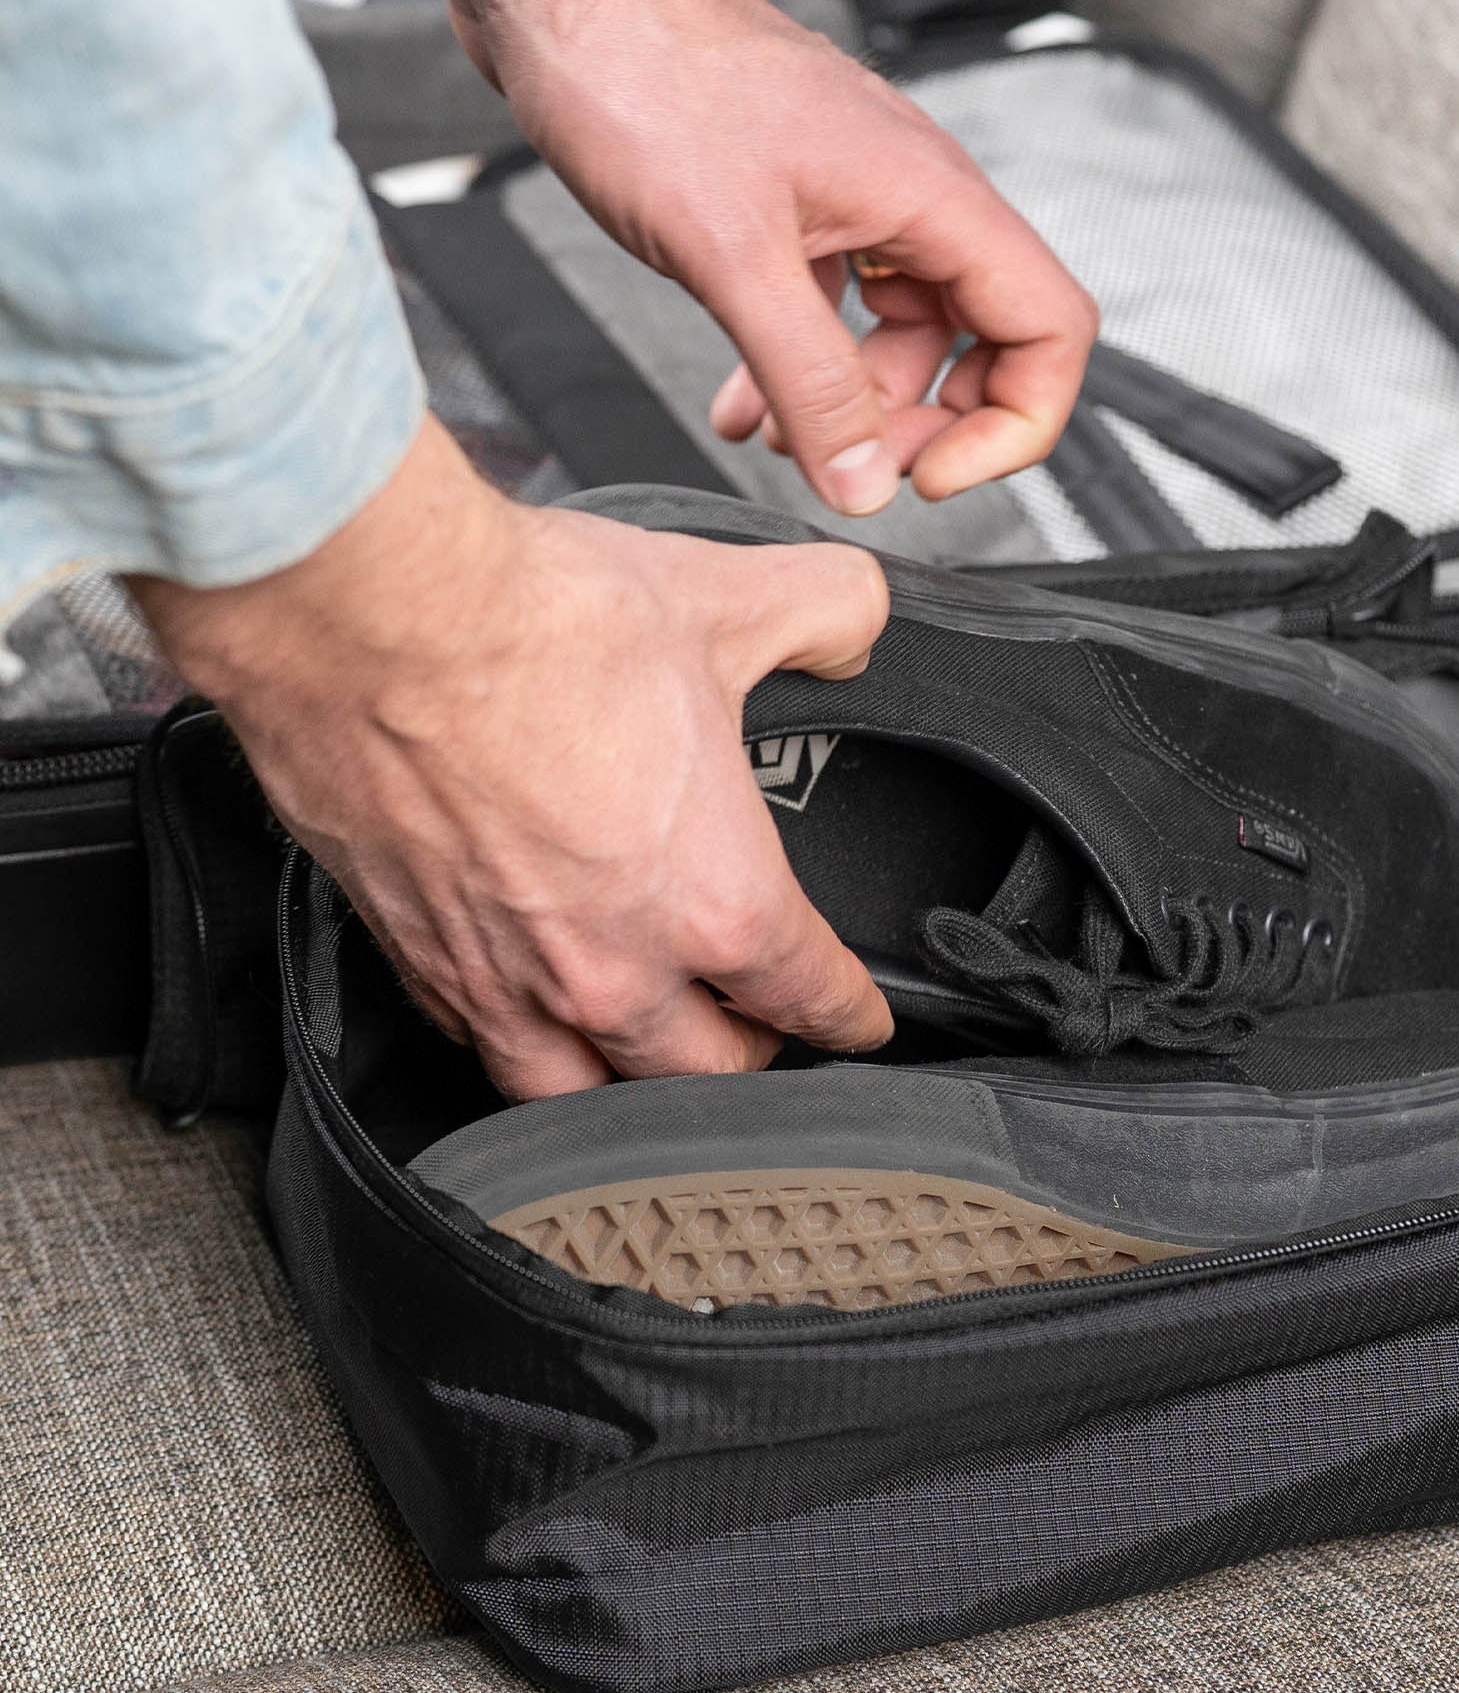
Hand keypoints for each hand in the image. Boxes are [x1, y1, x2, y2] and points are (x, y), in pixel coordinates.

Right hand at [134, 416, 894, 1097]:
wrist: (362, 615)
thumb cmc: (531, 623)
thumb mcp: (724, 599)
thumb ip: (824, 614)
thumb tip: (855, 625)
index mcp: (715, 902)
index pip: (812, 996)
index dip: (854, 1014)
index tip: (861, 1020)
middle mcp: (614, 970)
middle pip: (707, 1071)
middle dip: (749, 1054)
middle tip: (759, 1028)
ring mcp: (509, 981)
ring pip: (587, 1093)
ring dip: (631, 1086)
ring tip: (650, 1060)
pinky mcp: (418, 962)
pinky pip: (481, 1047)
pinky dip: (519, 1045)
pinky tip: (527, 1015)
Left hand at [438, 0, 1097, 517]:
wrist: (566, 1)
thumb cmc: (647, 74)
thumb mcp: (734, 256)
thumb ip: (809, 380)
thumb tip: (865, 480)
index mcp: (932, 197)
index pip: (1047, 328)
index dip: (1014, 422)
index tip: (935, 473)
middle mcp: (911, 201)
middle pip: (983, 346)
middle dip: (926, 426)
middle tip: (856, 468)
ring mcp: (860, 207)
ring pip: (901, 343)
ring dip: (850, 411)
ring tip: (782, 442)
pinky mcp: (802, 216)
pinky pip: (834, 321)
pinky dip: (798, 378)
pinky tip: (746, 409)